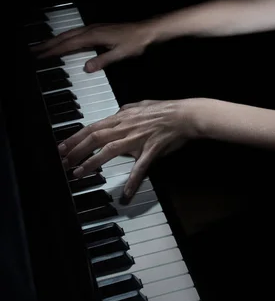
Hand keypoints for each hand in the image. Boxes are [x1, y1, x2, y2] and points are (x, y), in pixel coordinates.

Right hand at [31, 21, 158, 71]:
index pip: (69, 45)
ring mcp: (94, 28)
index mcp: (94, 36)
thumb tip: (86, 68)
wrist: (147, 31)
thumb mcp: (120, 54)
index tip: (41, 56)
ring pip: (70, 33)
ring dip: (56, 40)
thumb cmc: (135, 42)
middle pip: (65, 37)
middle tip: (34, 51)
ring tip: (44, 46)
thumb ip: (102, 61)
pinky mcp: (98, 29)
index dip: (54, 51)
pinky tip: (65, 41)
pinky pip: (77, 33)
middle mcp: (92, 30)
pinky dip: (66, 37)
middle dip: (49, 44)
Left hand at [59, 98, 198, 201]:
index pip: (93, 127)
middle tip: (63, 162)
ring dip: (92, 162)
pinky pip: (139, 168)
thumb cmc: (165, 110)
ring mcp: (137, 139)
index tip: (62, 147)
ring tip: (79, 173)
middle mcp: (126, 127)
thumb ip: (126, 110)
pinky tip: (125, 195)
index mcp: (122, 117)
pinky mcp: (150, 150)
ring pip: (109, 150)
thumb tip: (117, 113)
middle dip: (76, 150)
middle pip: (95, 138)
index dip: (75, 138)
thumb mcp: (141, 105)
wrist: (184, 115)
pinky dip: (132, 182)